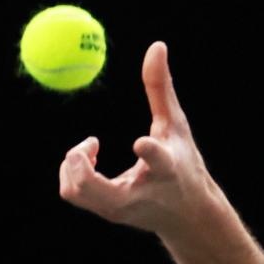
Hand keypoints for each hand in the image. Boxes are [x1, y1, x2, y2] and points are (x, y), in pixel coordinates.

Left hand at [59, 41, 223, 237]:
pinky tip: (88, 161)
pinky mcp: (108, 214)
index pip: (157, 162)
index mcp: (166, 170)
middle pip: (93, 188)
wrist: (190, 218)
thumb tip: (157, 45)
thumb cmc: (185, 166)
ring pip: (75, 190)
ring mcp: (119, 210)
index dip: (148, 152)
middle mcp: (140, 194)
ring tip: (89, 149)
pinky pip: (74, 192)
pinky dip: (74, 172)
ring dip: (73, 163)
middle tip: (89, 142)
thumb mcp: (178, 128)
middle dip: (79, 162)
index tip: (140, 142)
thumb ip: (162, 88)